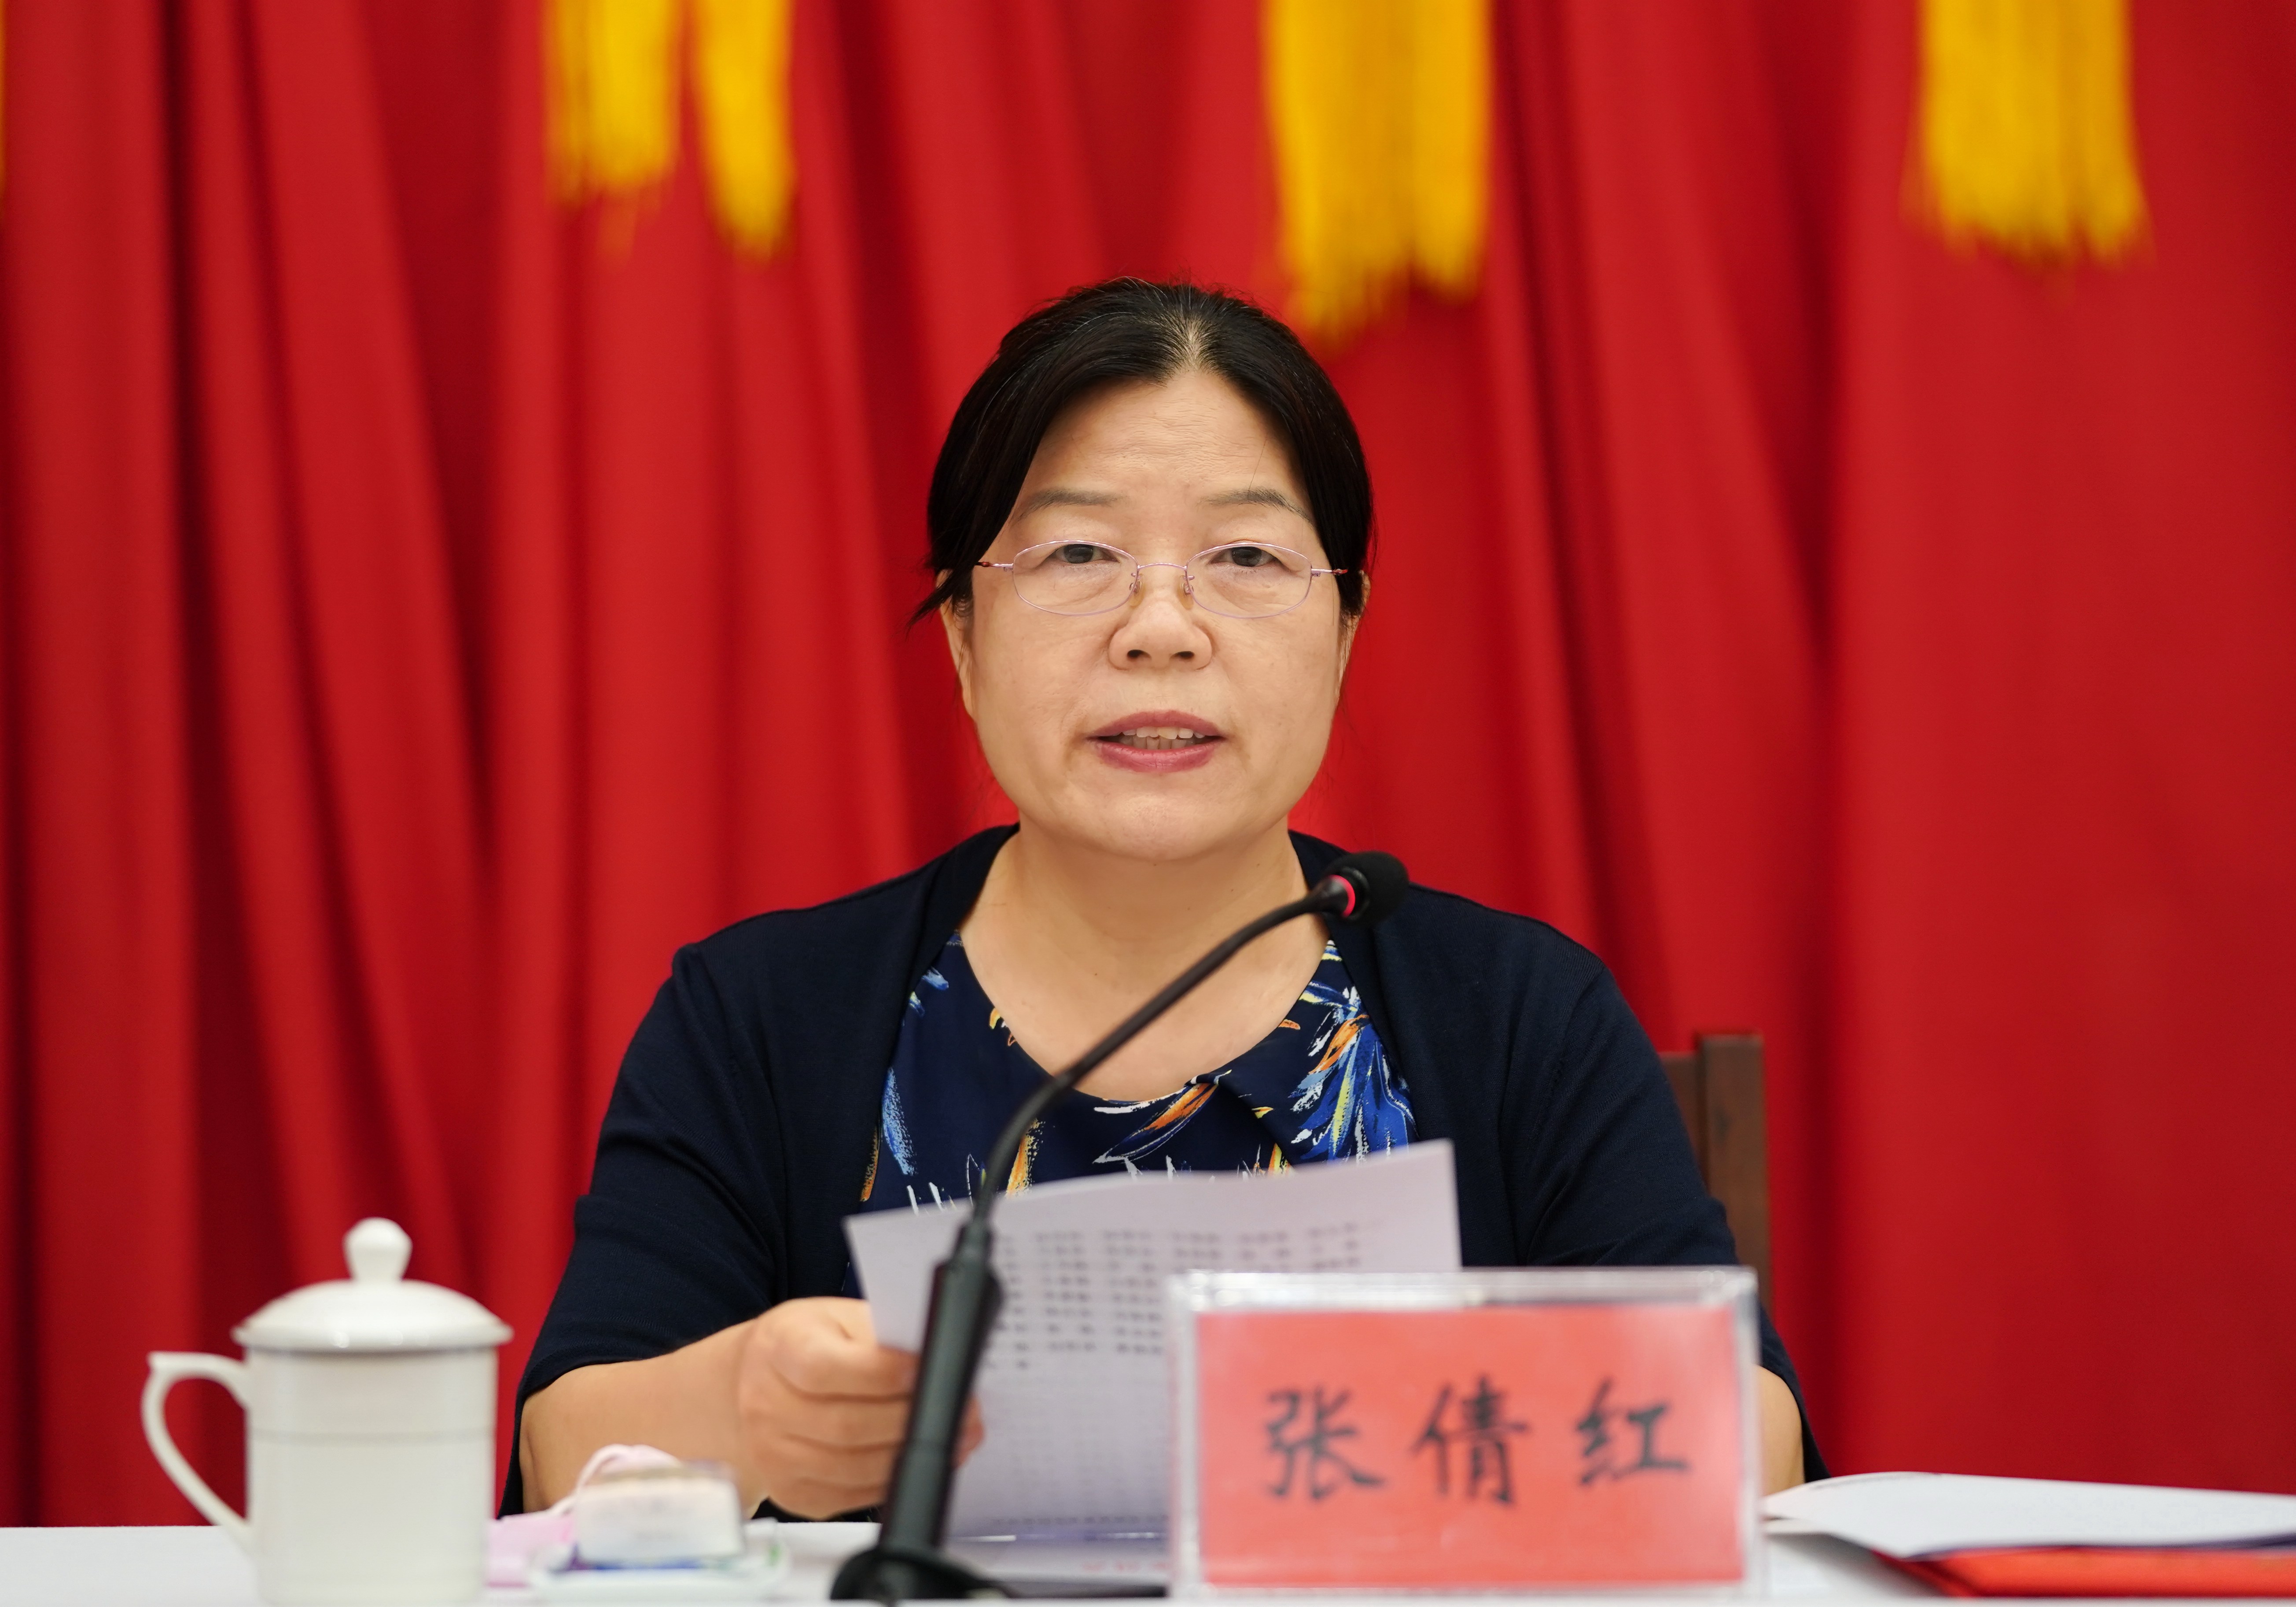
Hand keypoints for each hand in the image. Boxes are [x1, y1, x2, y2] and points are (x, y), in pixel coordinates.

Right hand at [732, 1296, 981, 1517]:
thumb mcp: (836, 1318)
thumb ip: (878, 1336)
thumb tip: (934, 1361)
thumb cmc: (806, 1344)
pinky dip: (892, 1479)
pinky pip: (850, 1495)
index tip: (926, 1370)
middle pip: (845, 1425)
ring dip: (911, 1454)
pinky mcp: (793, 1493)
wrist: (750, 1386)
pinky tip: (920, 1459)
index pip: (824, 1369)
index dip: (880, 1374)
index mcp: (778, 1348)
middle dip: (913, 1419)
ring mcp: (774, 1456)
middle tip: (966, 1410)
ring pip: (852, 1466)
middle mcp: (765, 1405)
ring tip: (957, 1438)